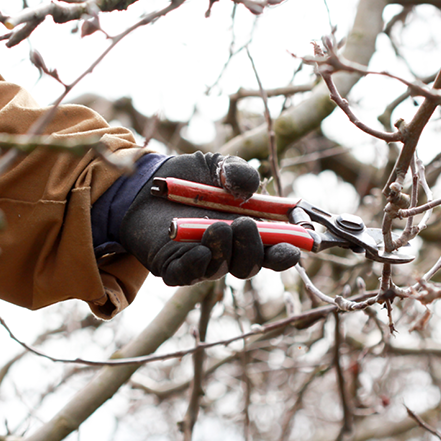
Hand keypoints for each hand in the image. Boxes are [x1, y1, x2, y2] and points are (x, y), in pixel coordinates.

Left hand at [119, 152, 299, 285]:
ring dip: (225, 251)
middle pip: (251, 265)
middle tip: (244, 225)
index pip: (275, 250)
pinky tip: (200, 250)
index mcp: (250, 231)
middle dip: (254, 249)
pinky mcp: (174, 267)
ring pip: (222, 269)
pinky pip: (189, 275)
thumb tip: (246, 190)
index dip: (287, 252)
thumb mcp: (219, 165)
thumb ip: (240, 172)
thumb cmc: (190, 176)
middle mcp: (230, 250)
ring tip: (216, 227)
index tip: (294, 246)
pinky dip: (198, 264)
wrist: (146, 182)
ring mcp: (203, 261)